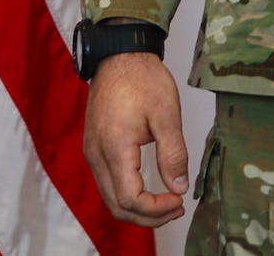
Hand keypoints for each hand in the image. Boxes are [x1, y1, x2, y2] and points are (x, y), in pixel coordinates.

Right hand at [81, 44, 188, 226]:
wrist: (120, 57)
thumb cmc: (142, 80)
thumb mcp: (166, 114)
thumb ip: (173, 154)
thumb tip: (179, 187)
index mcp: (114, 149)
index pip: (130, 199)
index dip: (156, 208)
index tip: (179, 201)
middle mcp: (97, 157)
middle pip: (117, 206)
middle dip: (148, 216)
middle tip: (176, 209)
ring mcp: (93, 154)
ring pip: (111, 198)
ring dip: (138, 208)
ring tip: (168, 202)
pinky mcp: (96, 149)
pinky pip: (108, 184)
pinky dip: (128, 195)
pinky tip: (150, 189)